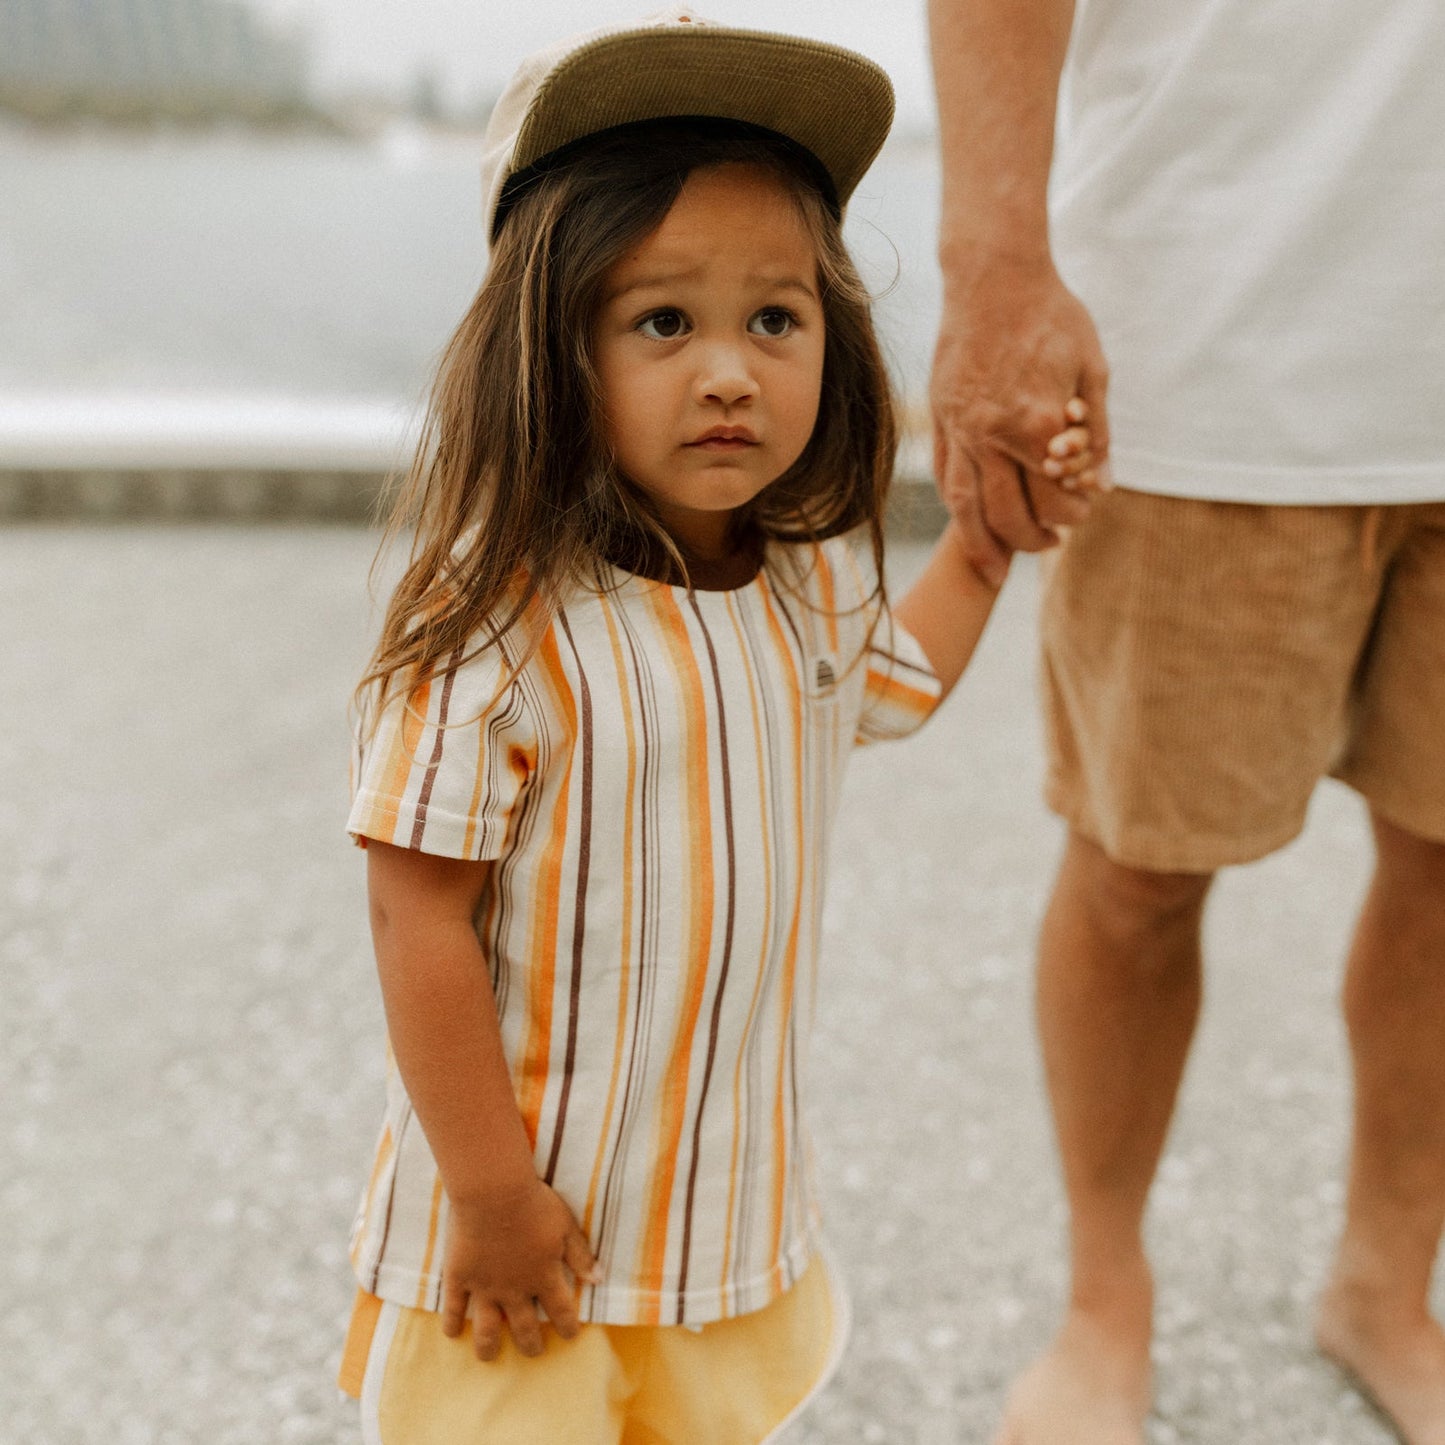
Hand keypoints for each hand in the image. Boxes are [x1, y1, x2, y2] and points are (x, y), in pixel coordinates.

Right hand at [440, 1174, 600, 1360]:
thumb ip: (580, 1255)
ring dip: (488, 1347)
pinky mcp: (459, 1277)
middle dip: (531, 1344)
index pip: (561, 1311)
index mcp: (543, 1276)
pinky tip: (451, 1334)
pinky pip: (453, 1308)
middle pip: (525, 1328)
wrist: (493, 1192)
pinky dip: (451, 1324)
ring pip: (487, 1329)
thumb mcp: (566, 1226)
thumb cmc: (534, 1204)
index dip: (568, 1326)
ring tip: (488, 1357)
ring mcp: (485, 1286)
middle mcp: (515, 1289)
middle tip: (533, 1352)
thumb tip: (599, 1279)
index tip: (571, 1336)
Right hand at [930, 254, 1109, 583]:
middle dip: (1034, 538)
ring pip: (966, 507)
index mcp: (1035, 425)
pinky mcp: (939, 420)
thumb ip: (1097, 432)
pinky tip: (969, 523)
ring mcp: (959, 431)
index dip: (1074, 512)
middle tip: (1052, 543)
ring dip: (983, 544)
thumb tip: (1102, 483)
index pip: (1055, 496)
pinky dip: (957, 509)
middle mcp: (992, 437)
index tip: (1083, 510)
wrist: (993, 278)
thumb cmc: (1051, 316)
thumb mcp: (1091, 369)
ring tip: (996, 568)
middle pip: (1009, 514)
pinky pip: (945, 478)